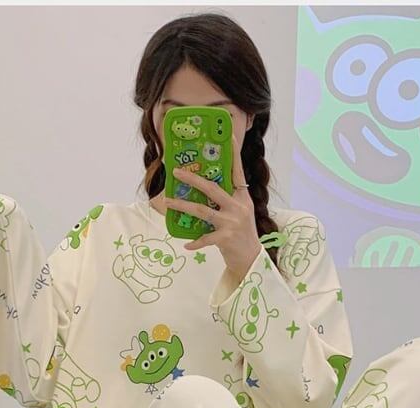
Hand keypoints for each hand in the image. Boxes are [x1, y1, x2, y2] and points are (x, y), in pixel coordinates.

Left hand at [163, 132, 260, 281]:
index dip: (233, 154)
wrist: (251, 258)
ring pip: (203, 210)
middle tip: (176, 172)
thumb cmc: (241, 233)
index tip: (228, 137)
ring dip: (182, 205)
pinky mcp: (226, 238)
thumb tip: (203, 187)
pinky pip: (205, 238)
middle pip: (213, 188)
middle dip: (193, 179)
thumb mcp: (239, 212)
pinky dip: (195, 242)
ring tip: (168, 201)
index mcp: (242, 198)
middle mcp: (238, 207)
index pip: (237, 172)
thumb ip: (226, 199)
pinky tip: (186, 244)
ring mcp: (232, 222)